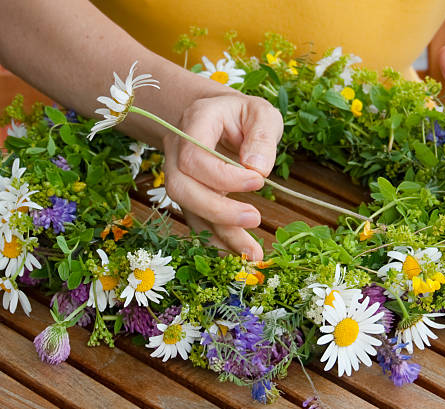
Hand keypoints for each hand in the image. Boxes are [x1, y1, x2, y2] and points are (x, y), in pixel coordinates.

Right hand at [163, 92, 282, 260]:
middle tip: (255, 218)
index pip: (195, 157)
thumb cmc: (242, 115)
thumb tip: (258, 168)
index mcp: (195, 124)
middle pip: (182, 189)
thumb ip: (262, 135)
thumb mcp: (261, 112)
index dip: (225, 175)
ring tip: (253, 254)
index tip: (259, 180)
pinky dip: (217, 242)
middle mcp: (178, 152)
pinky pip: (197, 222)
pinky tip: (239, 255)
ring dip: (220, 235)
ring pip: (189, 211)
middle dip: (218, 210)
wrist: (218, 117)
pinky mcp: (191, 197)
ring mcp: (180, 176)